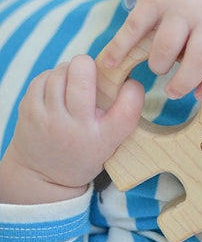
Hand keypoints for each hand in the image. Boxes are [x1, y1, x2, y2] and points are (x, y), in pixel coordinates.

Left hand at [0, 55, 143, 202]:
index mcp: (104, 138)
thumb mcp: (111, 141)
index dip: (133, 88)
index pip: (129, 105)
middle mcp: (77, 128)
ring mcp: (49, 118)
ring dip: (70, 71)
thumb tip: (119, 69)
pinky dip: (53, 77)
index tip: (128, 86)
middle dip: (89, 65)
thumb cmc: (87, 150)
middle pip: (83, 74)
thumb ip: (121, 112)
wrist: (43, 175)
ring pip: (62, 71)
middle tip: (91, 72)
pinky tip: (58, 89)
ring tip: (74, 84)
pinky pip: (44, 77)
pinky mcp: (29, 110)